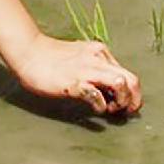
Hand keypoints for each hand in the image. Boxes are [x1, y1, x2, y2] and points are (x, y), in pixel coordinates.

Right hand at [8, 33, 141, 115]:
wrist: (29, 52)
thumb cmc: (52, 59)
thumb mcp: (81, 59)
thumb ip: (96, 70)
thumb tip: (110, 91)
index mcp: (101, 53)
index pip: (128, 74)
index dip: (132, 93)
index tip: (123, 104)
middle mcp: (99, 58)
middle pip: (132, 80)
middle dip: (134, 100)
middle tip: (124, 111)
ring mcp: (87, 70)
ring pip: (121, 85)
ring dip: (122, 102)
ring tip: (111, 110)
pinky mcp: (74, 82)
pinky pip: (97, 96)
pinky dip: (101, 106)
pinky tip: (96, 109)